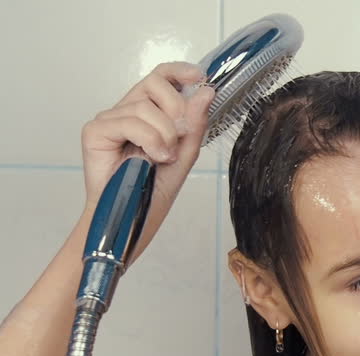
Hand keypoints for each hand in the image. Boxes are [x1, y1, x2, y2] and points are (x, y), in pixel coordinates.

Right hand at [80, 62, 214, 263]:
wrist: (133, 221)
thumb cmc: (153, 192)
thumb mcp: (184, 156)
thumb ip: (194, 125)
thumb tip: (205, 92)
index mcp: (149, 114)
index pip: (161, 78)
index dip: (179, 71)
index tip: (199, 77)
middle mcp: (127, 111)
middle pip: (155, 84)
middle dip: (177, 110)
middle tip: (179, 138)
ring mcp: (109, 120)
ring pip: (145, 107)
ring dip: (164, 134)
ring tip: (163, 158)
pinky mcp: (95, 131)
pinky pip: (128, 120)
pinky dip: (148, 139)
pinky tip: (152, 157)